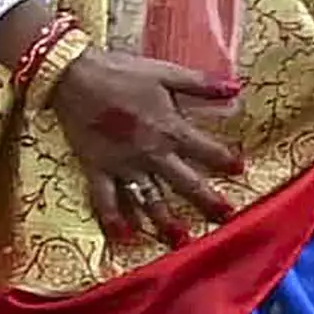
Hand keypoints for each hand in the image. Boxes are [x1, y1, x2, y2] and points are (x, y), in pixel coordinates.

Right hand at [44, 41, 244, 239]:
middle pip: (184, 182)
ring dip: (165, 221)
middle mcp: (149, 152)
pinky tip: (124, 238)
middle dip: (206, 200)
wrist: (73, 76)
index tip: (240, 171)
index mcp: (169, 128)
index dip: (224, 159)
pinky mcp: (97, 168)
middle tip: (225, 217)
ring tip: (181, 241)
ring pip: (148, 198)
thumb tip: (236, 87)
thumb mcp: (166, 73)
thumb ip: (201, 84)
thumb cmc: (121, 72)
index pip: (205, 149)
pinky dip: (113, 219)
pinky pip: (106, 199)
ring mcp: (123, 164)